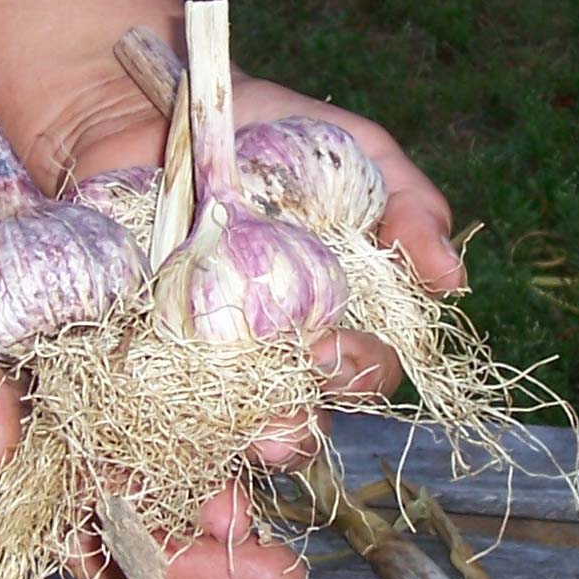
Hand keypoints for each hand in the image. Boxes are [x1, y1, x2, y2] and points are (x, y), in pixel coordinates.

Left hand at [28, 63, 463, 578]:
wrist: (147, 104)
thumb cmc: (264, 129)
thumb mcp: (351, 151)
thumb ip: (406, 205)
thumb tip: (453, 281)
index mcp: (326, 319)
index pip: (359, 372)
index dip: (357, 374)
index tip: (336, 350)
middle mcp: (265, 354)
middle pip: (290, 420)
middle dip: (291, 434)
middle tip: (276, 428)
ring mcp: (192, 363)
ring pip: (214, 436)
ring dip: (219, 463)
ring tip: (215, 474)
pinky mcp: (126, 359)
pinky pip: (128, 421)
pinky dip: (130, 452)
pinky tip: (127, 459)